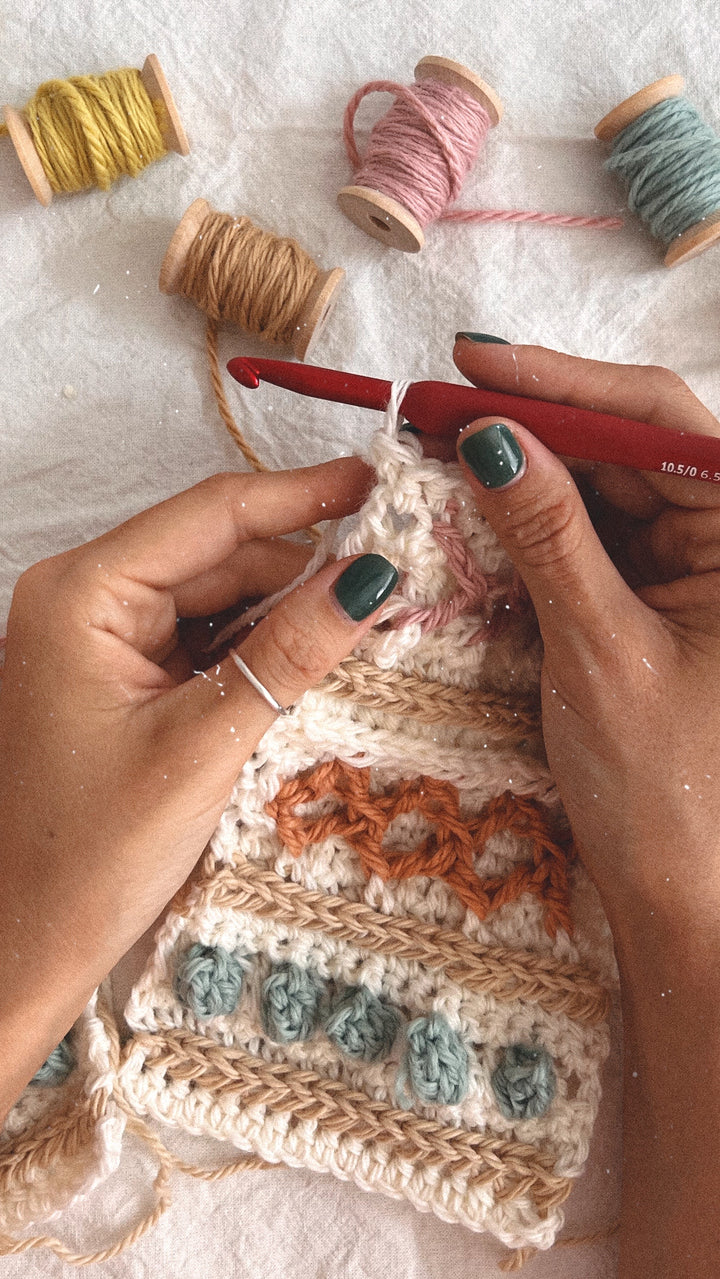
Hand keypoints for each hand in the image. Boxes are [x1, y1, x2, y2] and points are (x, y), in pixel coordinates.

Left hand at [0, 459, 397, 1109]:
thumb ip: (290, 652)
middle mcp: (85, 597)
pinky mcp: (121, 675)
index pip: (213, 514)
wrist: (25, 945)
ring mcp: (101, 636)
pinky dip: (260, 645)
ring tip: (372, 620)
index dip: (306, 495)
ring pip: (219, 594)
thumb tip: (372, 577)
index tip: (384, 483)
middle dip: (307, 561)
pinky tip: (314, 659)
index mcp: (82, 593)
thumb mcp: (204, 746)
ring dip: (289, 607)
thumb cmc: (87, 856)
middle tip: (399, 573)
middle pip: (220, 551)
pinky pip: (205, 636)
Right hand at [452, 337, 719, 1277]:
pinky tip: (477, 509)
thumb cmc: (663, 788)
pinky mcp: (654, 603)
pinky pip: (592, 542)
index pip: (663, 426)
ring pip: (604, 492)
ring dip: (528, 474)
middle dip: (535, 425)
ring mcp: (691, 573)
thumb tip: (492, 436)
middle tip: (437, 406)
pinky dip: (534, 526)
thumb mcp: (598, 649)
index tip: (476, 362)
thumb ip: (548, 534)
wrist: (681, 900)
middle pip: (630, 450)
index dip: (565, 382)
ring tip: (441, 450)